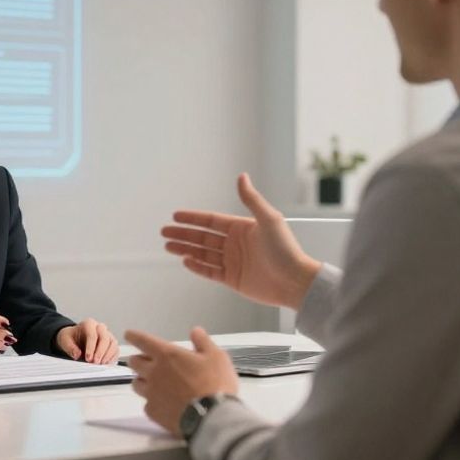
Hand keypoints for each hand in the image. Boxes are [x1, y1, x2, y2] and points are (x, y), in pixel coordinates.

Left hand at [54, 318, 118, 362]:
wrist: (75, 338)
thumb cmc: (71, 338)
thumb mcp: (65, 340)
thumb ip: (70, 347)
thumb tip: (77, 354)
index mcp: (88, 324)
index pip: (92, 334)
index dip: (91, 347)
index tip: (88, 358)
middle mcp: (100, 328)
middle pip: (105, 338)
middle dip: (100, 352)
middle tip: (95, 362)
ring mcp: (107, 335)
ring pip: (113, 343)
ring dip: (107, 355)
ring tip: (100, 364)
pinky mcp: (111, 344)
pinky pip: (116, 350)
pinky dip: (112, 358)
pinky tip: (105, 364)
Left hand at [125, 327, 237, 437]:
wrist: (211, 418)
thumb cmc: (215, 384)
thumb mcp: (216, 357)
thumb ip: (203, 342)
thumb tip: (195, 331)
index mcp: (166, 355)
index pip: (142, 341)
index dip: (134, 336)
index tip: (129, 335)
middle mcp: (153, 372)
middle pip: (134, 362)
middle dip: (138, 360)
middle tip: (146, 362)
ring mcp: (151, 393)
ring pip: (136, 383)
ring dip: (142, 380)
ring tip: (152, 383)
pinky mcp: (153, 412)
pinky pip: (147, 404)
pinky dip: (152, 402)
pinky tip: (162, 404)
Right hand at [161, 173, 321, 309]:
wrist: (294, 282)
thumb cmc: (286, 250)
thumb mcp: (269, 219)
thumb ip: (251, 199)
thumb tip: (242, 176)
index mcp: (241, 228)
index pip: (211, 221)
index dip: (193, 218)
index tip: (176, 216)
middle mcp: (235, 244)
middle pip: (202, 237)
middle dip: (183, 234)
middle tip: (165, 232)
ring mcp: (233, 262)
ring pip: (202, 254)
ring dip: (185, 249)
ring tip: (168, 246)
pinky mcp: (233, 279)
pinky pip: (209, 271)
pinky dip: (196, 266)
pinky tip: (185, 260)